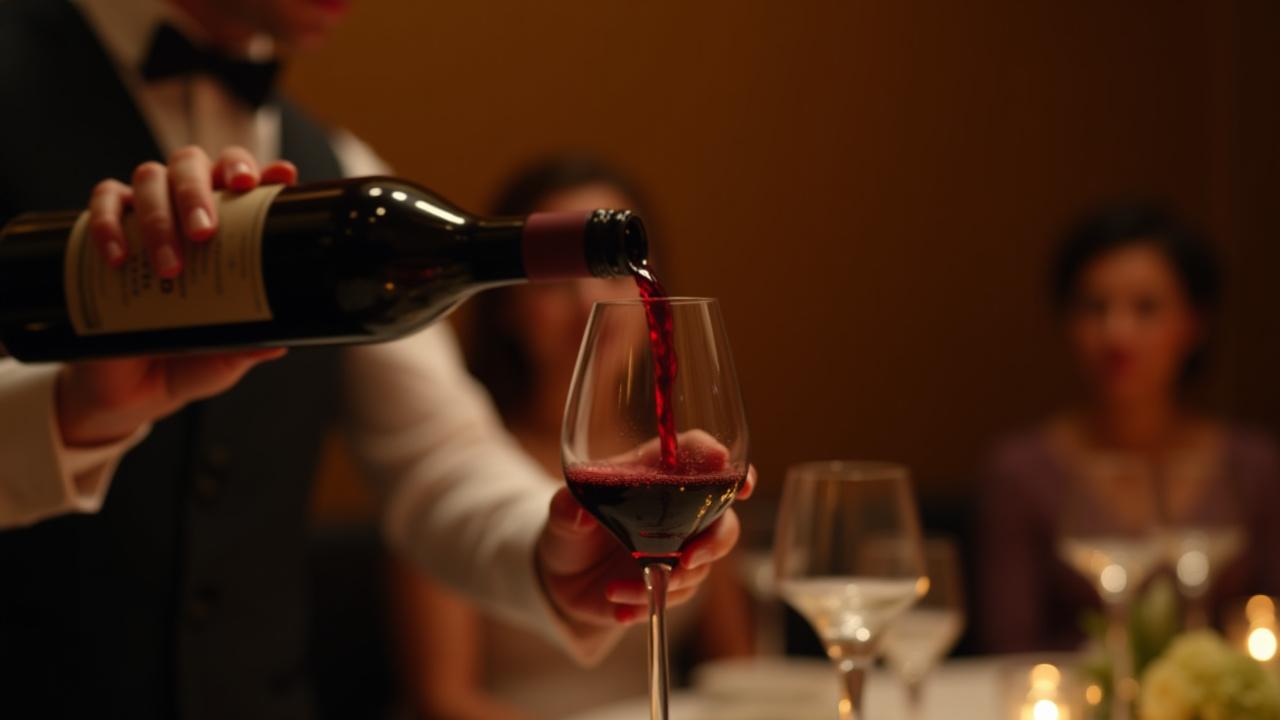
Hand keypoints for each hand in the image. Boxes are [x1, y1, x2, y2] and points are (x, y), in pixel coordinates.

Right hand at [56, 147, 297, 446]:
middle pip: (193, 165)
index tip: (270, 177)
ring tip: (169, 265)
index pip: (241, 179)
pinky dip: (110, 224)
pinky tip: (120, 257)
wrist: (129, 390)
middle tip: (205, 232)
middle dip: (200, 191)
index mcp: (227, 225)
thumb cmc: (187, 359)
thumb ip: (248, 346)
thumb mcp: (223, 357)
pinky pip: (104, 204)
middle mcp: (186, 209)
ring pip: (150, 178)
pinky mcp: (101, 232)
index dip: (255, 169)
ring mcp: (143, 216)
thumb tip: (278, 342)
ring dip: (160, 216)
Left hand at [535, 444, 756, 628]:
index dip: (725, 468)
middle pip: (722, 519)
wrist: (560, 577)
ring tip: (627, 587)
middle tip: (690, 558)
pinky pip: (675, 596)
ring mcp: (677, 548)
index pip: (701, 457)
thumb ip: (566, 508)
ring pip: (702, 564)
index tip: (739, 483)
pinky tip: (620, 609)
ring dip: (674, 580)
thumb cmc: (569, 529)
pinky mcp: (669, 583)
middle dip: (716, 540)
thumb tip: (575, 507)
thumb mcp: (560, 515)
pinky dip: (650, 604)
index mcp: (655, 474)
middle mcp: (676, 510)